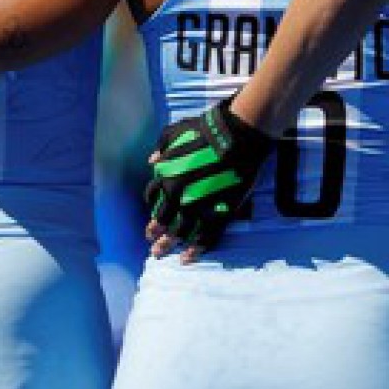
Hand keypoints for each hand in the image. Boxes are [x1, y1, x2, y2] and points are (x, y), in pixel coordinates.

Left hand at [143, 99, 275, 258]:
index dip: (152, 213)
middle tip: (154, 249)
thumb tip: (152, 161)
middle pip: (163, 220)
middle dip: (157, 236)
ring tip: (165, 256)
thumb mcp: (176, 132)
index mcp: (166, 177)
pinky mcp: (219, 211)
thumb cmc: (207, 130)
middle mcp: (177, 195)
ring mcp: (198, 205)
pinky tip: (188, 258)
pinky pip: (205, 235)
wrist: (236, 136)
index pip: (153, 200)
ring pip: (180, 231)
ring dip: (170, 245)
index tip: (151, 225)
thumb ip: (162, 148)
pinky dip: (195, 249)